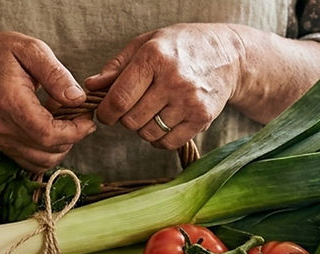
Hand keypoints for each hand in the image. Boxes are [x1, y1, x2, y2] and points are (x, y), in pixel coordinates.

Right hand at [0, 32, 95, 171]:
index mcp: (10, 102)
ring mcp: (1, 140)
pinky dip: (50, 150)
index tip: (88, 117)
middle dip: (73, 135)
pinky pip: (35, 162)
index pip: (47, 133)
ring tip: (61, 117)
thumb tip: (77, 99)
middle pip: (48, 150)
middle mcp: (2, 127)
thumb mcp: (31, 50)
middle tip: (77, 111)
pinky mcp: (4, 147)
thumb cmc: (3, 55)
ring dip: (62, 143)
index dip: (75, 131)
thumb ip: (55, 74)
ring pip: (44, 161)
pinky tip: (50, 127)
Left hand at [86, 24, 243, 149]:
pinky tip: (164, 122)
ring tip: (152, 111)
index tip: (105, 113)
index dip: (105, 113)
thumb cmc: (180, 47)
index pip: (119, 99)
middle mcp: (173, 80)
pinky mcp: (202, 118)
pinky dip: (160, 138)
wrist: (228, 55)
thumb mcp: (146, 44)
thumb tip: (91, 87)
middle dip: (125, 118)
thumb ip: (116, 67)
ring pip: (148, 134)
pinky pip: (168, 143)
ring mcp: (190, 101)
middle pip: (131, 120)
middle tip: (134, 107)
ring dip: (143, 128)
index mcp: (154, 57)